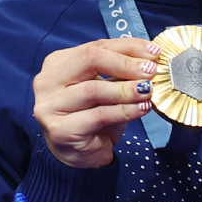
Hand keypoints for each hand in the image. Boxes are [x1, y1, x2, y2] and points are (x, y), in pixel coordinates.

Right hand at [32, 38, 157, 169]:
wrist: (79, 155)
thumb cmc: (92, 117)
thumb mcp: (106, 87)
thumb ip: (119, 71)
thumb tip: (150, 57)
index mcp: (58, 63)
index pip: (96, 46)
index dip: (128, 47)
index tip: (154, 52)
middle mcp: (48, 81)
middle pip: (90, 59)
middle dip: (125, 64)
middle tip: (150, 70)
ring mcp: (49, 106)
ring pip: (94, 89)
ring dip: (126, 89)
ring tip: (148, 91)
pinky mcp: (60, 129)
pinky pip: (99, 115)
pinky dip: (125, 111)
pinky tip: (142, 108)